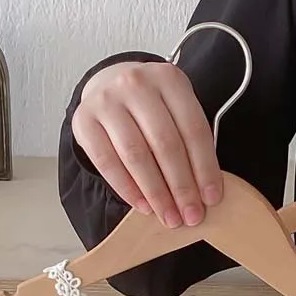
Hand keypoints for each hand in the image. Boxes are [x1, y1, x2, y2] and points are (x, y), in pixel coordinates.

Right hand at [73, 60, 222, 228]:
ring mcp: (106, 100)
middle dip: (181, 186)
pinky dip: (127, 188)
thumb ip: (189, 140)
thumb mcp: (176, 109)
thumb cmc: (152, 106)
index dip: (205, 168)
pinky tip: (143, 206)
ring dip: (156, 193)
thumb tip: (203, 193)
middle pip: (165, 143)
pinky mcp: (83, 120)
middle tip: (191, 215)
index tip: (212, 199)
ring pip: (136, 155)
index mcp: (169, 78)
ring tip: (168, 216)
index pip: (193, 129)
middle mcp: (136, 83)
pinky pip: (107, 162)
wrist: (109, 85)